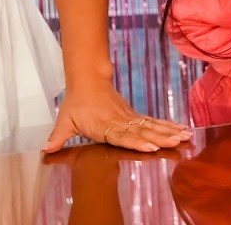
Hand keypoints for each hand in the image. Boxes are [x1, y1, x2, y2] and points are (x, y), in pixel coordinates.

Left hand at [43, 84, 191, 153]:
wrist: (88, 80)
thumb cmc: (76, 103)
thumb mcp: (64, 120)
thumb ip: (57, 137)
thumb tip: (45, 150)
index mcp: (105, 126)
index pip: (122, 136)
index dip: (136, 143)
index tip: (149, 147)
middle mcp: (120, 122)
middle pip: (143, 132)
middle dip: (161, 138)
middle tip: (178, 143)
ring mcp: (129, 118)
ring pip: (152, 126)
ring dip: (169, 132)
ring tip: (185, 136)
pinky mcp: (134, 116)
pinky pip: (153, 122)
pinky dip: (168, 126)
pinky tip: (180, 129)